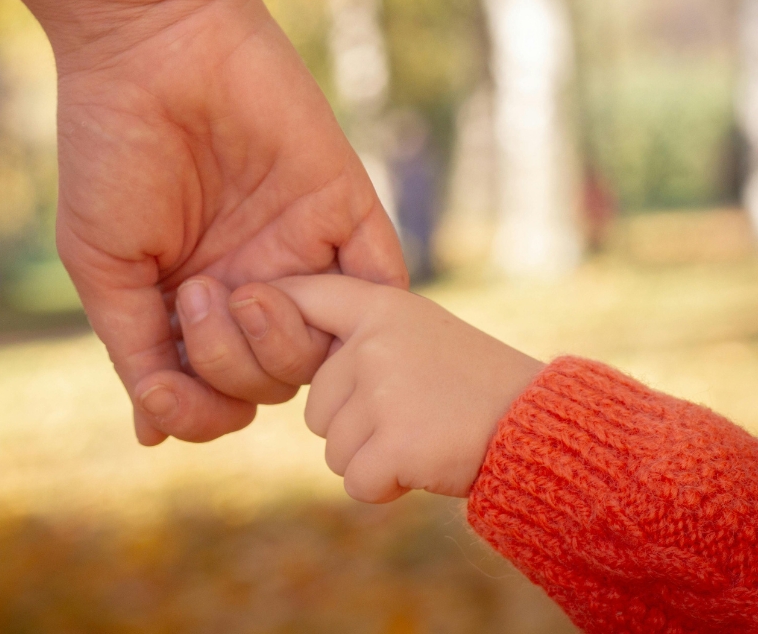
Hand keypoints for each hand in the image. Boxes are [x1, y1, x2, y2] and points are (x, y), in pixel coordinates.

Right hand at [55, 0, 406, 446]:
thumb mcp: (104, 267)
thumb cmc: (113, 154)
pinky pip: (380, 283)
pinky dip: (362, 311)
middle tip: (196, 295)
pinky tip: (305, 297)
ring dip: (279, 344)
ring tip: (237, 289)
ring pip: (323, 349)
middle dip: (232, 366)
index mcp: (195, 302)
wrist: (154, 48)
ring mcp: (301, 250)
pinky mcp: (344, 208)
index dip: (201, 410)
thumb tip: (155, 432)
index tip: (168, 391)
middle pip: (272, 380)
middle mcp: (252, 283)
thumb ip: (136, 351)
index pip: (218, 393)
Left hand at [229, 275, 543, 501]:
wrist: (539, 424)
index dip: (273, 308)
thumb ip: (362, 339)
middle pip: (317, 405)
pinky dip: (386, 487)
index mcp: (381, 307)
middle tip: (413, 415)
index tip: (243, 305)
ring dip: (372, 457)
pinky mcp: (393, 441)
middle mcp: (373, 342)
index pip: (307, 296)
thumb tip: (287, 349)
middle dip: (355, 425)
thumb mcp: (420, 334)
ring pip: (335, 448)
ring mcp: (382, 389)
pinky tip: (424, 465)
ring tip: (424, 434)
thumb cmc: (475, 383)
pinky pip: (355, 481)